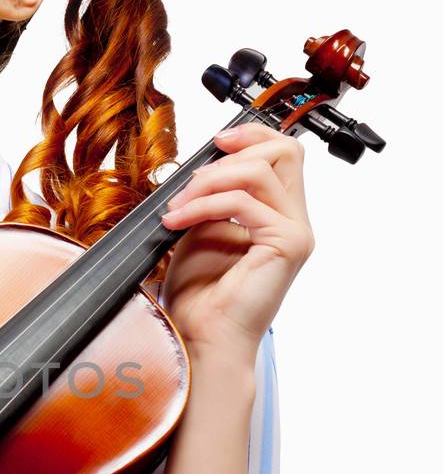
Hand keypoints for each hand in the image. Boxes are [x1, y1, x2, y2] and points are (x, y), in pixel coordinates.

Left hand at [158, 121, 314, 360]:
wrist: (202, 337)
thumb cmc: (201, 296)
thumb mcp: (202, 229)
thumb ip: (213, 196)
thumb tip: (201, 166)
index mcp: (278, 216)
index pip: (284, 153)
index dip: (252, 136)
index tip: (216, 142)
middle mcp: (294, 222)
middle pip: (285, 151)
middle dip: (228, 157)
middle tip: (189, 182)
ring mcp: (295, 233)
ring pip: (261, 170)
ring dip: (209, 181)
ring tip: (178, 206)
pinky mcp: (287, 244)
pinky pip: (245, 203)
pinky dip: (204, 205)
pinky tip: (178, 220)